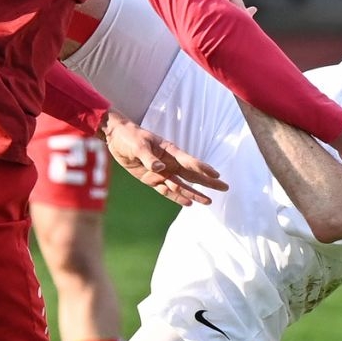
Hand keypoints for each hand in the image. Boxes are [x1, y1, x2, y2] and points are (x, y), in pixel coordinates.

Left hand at [102, 113, 227, 206]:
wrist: (116, 138)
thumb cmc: (129, 137)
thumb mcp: (138, 145)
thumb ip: (148, 158)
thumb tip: (160, 169)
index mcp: (170, 150)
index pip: (189, 161)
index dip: (202, 167)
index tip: (216, 174)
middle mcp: (170, 162)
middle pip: (192, 174)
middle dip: (208, 181)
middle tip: (224, 187)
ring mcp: (162, 172)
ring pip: (182, 185)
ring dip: (195, 193)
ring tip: (209, 201)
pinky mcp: (152, 179)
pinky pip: (167, 190)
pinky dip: (177, 197)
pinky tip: (189, 203)